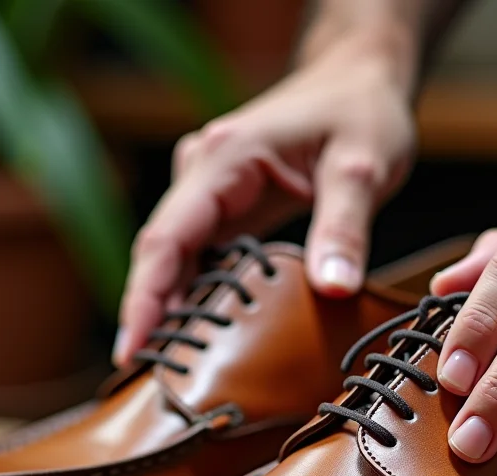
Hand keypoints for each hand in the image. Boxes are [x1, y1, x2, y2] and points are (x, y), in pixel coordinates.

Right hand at [114, 41, 415, 365]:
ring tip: (174, 367)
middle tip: (155, 376)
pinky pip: (198, 252)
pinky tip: (204, 332)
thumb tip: (334, 289)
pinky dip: (197, 291)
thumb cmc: (361, 112)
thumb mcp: (363, 167)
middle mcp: (203, 169)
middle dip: (150, 314)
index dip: (144, 298)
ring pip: (175, 256)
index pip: (166, 238)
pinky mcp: (224, 202)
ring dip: (171, 307)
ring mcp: (210, 186)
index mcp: (225, 158)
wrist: (360, 77)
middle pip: (160, 252)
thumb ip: (345, 229)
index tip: (133, 349)